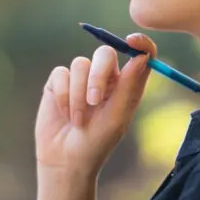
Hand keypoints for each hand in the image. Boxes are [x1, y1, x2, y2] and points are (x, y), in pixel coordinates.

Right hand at [34, 33, 155, 177]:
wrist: (65, 160)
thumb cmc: (97, 142)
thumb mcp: (117, 117)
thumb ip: (129, 86)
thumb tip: (142, 56)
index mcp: (126, 84)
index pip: (137, 55)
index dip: (139, 43)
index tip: (133, 40)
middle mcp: (104, 77)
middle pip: (104, 53)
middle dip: (98, 74)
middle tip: (94, 100)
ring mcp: (80, 78)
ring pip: (80, 65)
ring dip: (78, 94)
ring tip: (78, 120)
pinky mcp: (58, 83)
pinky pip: (61, 74)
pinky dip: (63, 95)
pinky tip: (65, 114)